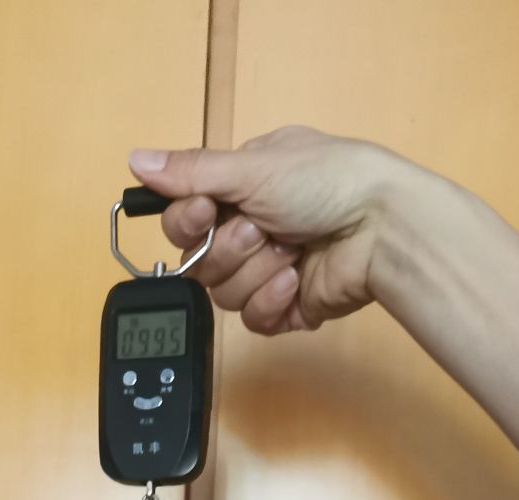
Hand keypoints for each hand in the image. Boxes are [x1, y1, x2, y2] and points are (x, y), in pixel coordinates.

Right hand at [128, 126, 423, 334]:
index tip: (205, 211)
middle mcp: (251, 228)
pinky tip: (297, 281)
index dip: (187, 223)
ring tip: (292, 253)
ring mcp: (268, 271)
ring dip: (256, 272)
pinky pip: (252, 320)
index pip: (183, 219)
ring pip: (224, 294)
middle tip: (263, 230)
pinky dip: (272, 301)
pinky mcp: (286, 308)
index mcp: (241, 189)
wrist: (382, 229)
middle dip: (230, 249)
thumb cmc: (328, 182)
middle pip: (199, 262)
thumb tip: (135, 160)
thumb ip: (191, 172)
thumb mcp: (253, 167)